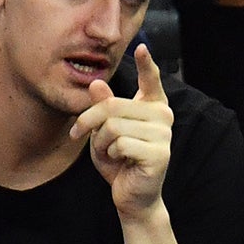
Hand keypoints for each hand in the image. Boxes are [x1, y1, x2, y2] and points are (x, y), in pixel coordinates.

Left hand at [73, 43, 173, 224]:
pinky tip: (120, 162)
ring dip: (100, 142)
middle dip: (89, 122)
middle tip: (79, 134)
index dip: (146, 64)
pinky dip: (110, 154)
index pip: (151, 81)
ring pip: (113, 126)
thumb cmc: (119, 161)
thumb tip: (97, 84)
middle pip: (112, 106)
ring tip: (109, 153)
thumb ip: (102, 108)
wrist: (131, 195)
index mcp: (152, 108)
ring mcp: (164, 135)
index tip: (142, 48)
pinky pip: (120, 143)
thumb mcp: (103, 131)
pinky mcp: (160, 153)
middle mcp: (163, 117)